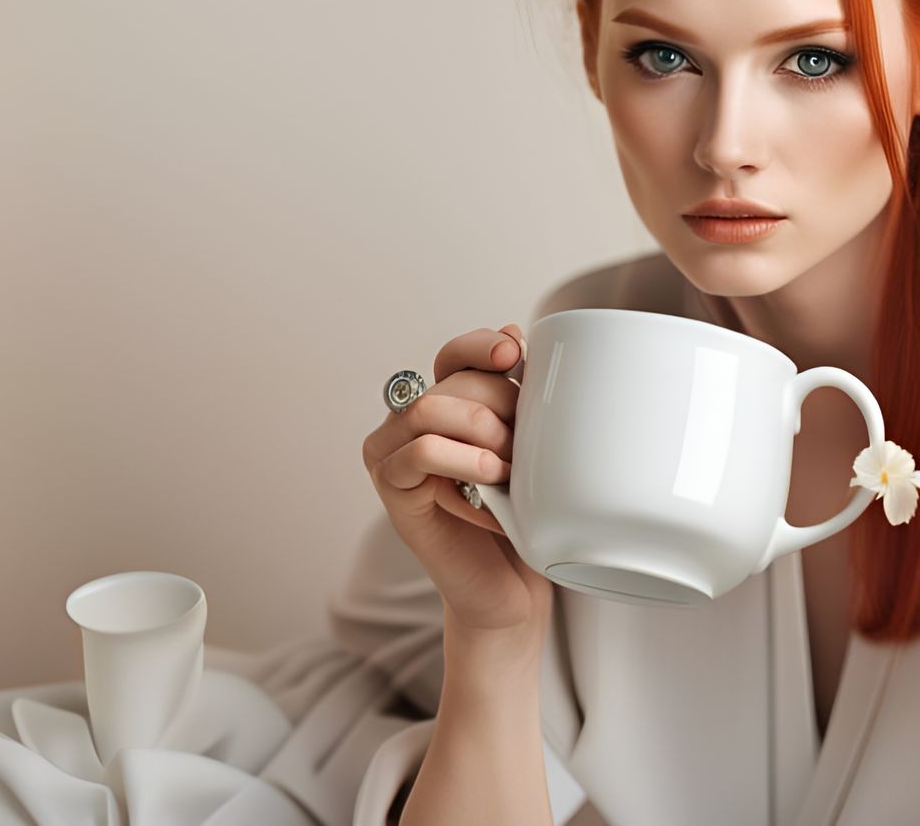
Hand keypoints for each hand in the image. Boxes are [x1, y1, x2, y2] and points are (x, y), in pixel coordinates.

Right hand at [362, 323, 552, 638]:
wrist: (512, 588)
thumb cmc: (522, 518)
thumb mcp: (527, 446)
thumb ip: (513, 395)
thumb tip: (510, 331)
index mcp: (442, 406)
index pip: (452, 354)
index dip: (480, 346)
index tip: (514, 353)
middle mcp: (408, 424)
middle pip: (450, 381)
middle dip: (498, 403)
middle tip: (525, 444)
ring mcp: (392, 455)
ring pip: (430, 409)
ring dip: (482, 431)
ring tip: (511, 467)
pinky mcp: (392, 491)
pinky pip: (419, 452)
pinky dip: (463, 458)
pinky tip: (492, 478)